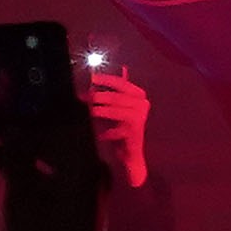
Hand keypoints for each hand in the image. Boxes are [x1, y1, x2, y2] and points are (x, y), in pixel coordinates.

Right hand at [0, 86, 114, 230]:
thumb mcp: (24, 198)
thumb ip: (19, 158)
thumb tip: (13, 121)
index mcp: (86, 165)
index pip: (72, 114)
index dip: (50, 92)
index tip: (23, 72)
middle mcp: (88, 169)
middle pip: (57, 129)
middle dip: (25, 111)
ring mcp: (78, 183)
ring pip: (45, 148)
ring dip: (16, 135)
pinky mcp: (66, 197)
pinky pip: (42, 168)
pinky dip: (18, 159)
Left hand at [76, 62, 154, 192]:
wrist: (129, 152)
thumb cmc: (118, 128)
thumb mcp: (112, 110)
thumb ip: (105, 97)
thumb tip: (88, 88)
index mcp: (138, 95)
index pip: (122, 83)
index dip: (107, 80)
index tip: (92, 78)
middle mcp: (142, 104)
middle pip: (118, 96)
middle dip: (100, 96)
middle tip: (87, 97)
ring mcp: (141, 116)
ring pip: (117, 109)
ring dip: (101, 110)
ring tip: (91, 111)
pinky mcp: (136, 129)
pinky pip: (117, 125)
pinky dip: (108, 129)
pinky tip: (102, 133)